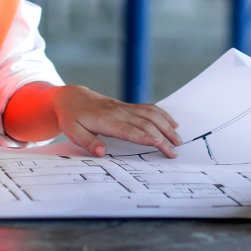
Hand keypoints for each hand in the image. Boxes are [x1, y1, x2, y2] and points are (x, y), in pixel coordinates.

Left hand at [50, 84, 181, 158]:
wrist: (72, 97)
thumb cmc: (72, 117)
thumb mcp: (72, 132)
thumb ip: (88, 142)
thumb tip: (102, 152)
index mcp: (106, 120)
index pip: (131, 131)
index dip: (148, 138)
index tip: (162, 147)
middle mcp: (119, 112)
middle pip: (146, 123)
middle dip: (163, 137)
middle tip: (175, 152)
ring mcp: (124, 107)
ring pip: (151, 114)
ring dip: (166, 125)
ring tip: (178, 139)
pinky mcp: (127, 105)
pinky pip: (148, 108)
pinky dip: (162, 115)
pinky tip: (172, 123)